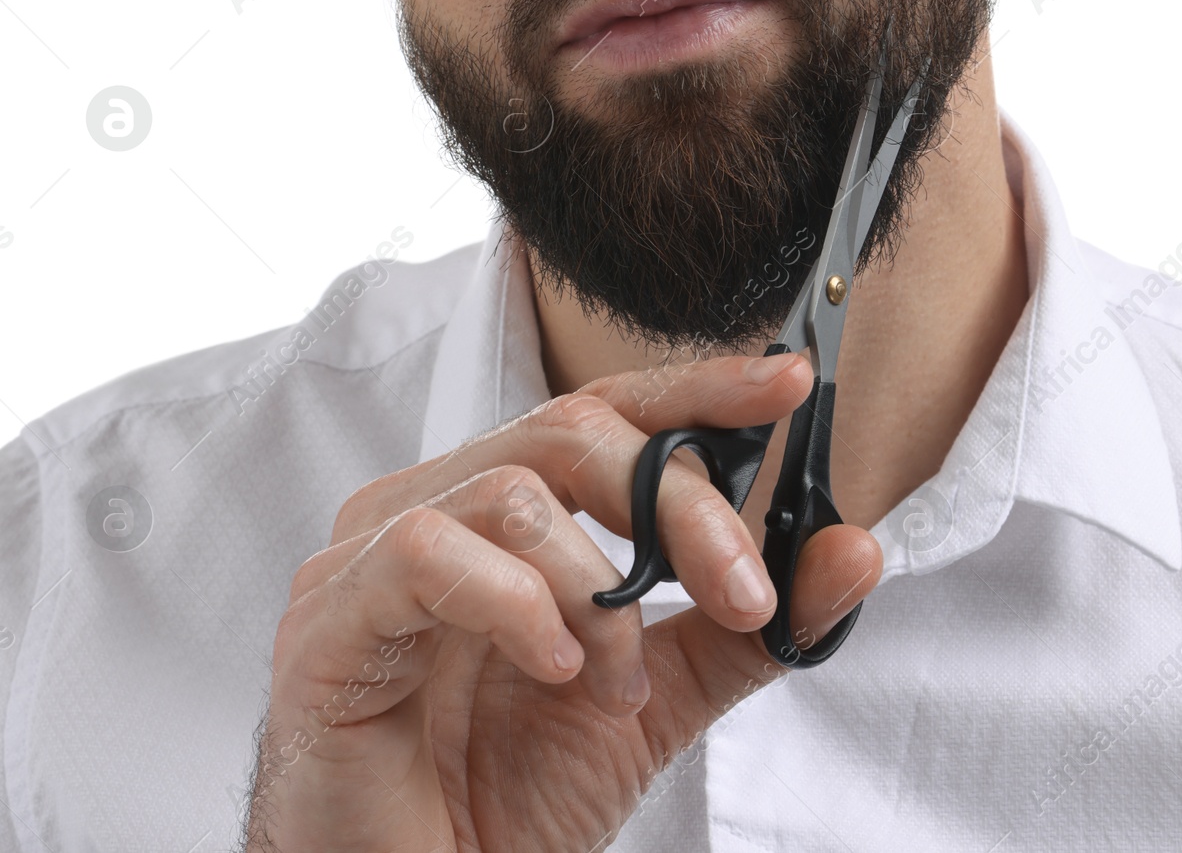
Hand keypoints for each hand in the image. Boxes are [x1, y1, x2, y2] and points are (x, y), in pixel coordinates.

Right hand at [244, 353, 881, 852]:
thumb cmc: (508, 795)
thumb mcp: (659, 699)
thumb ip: (746, 628)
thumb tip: (854, 552)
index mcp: (504, 516)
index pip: (605, 414)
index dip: (696, 389)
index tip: (788, 386)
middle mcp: (435, 511)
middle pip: (571, 432)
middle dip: (680, 505)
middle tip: (744, 592)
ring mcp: (369, 559)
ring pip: (512, 492)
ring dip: (599, 592)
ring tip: (620, 688)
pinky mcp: (328, 621)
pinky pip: (426, 555)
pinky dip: (516, 605)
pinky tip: (557, 671)